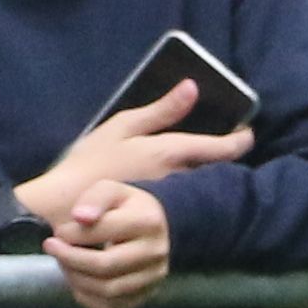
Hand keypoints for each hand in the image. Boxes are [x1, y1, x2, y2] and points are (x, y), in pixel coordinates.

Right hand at [14, 81, 250, 231]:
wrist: (61, 211)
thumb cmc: (88, 164)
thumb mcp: (121, 127)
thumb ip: (160, 110)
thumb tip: (192, 87)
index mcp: (172, 154)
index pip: (223, 148)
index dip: (240, 140)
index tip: (247, 134)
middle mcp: (180, 181)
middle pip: (216, 170)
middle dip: (223, 159)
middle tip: (224, 148)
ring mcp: (171, 204)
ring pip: (202, 187)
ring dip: (207, 177)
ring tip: (203, 168)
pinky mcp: (159, 221)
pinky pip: (185, 204)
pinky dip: (190, 195)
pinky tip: (181, 193)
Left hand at [44, 181, 178, 307]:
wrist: (157, 227)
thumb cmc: (126, 207)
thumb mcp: (111, 191)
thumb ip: (94, 199)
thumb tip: (80, 217)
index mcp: (147, 221)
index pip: (102, 232)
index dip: (72, 234)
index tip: (57, 233)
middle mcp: (155, 252)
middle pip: (104, 266)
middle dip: (70, 259)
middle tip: (51, 248)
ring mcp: (153, 277)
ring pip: (107, 290)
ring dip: (76, 279)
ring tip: (64, 264)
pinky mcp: (146, 295)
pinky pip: (111, 306)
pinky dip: (87, 298)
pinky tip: (77, 282)